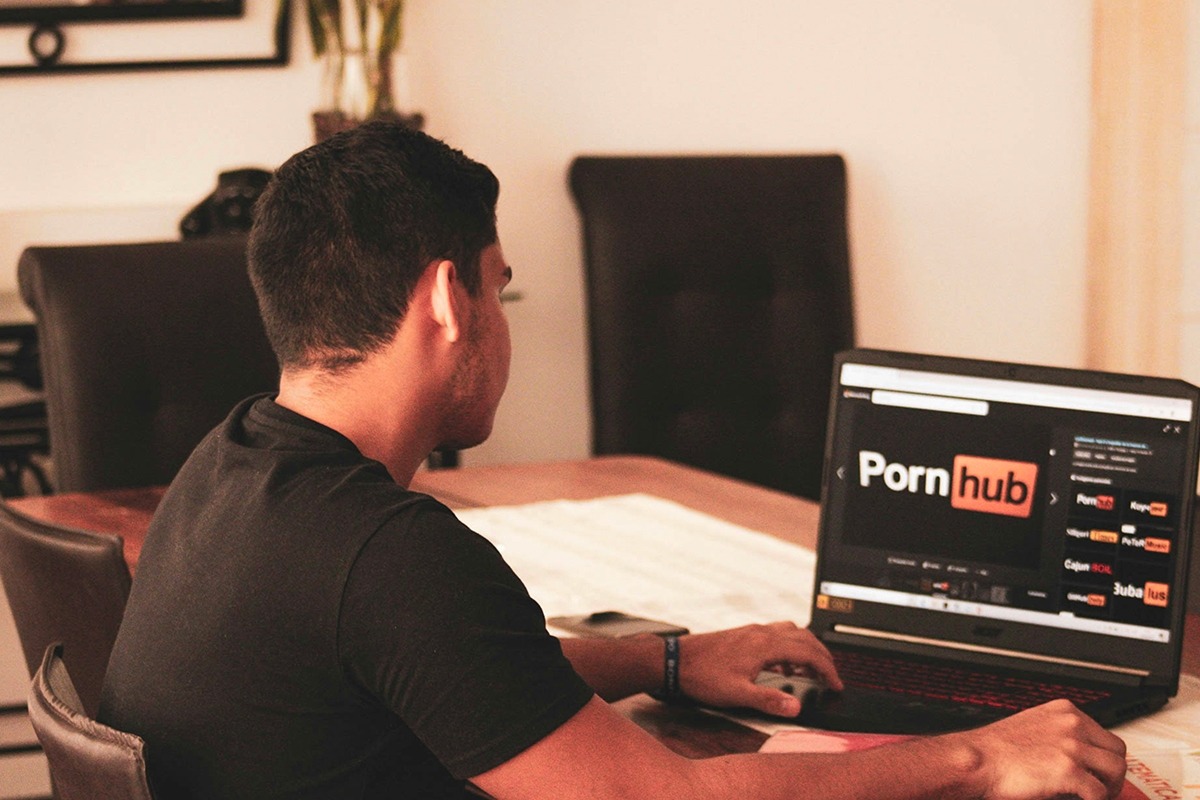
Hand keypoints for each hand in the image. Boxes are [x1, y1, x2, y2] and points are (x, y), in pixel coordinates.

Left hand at [676, 621, 842, 716]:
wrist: (674, 661)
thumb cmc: (702, 675)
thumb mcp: (737, 694)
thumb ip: (769, 700)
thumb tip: (796, 707)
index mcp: (764, 645)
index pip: (808, 652)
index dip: (827, 669)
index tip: (837, 684)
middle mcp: (761, 633)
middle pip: (804, 637)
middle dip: (823, 656)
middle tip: (832, 676)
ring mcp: (752, 631)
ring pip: (791, 632)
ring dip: (806, 648)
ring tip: (811, 670)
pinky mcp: (744, 634)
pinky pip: (776, 634)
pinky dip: (789, 646)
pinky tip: (782, 664)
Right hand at [945, 699, 1126, 799]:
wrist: (976, 760)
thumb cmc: (995, 749)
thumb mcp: (1032, 726)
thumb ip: (1058, 733)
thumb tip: (1077, 754)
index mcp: (1063, 711)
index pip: (1103, 734)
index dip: (1103, 757)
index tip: (1097, 770)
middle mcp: (1072, 724)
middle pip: (1117, 751)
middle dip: (1112, 772)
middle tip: (1102, 786)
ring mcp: (1072, 746)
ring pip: (1116, 771)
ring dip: (1108, 788)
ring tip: (1093, 796)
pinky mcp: (1069, 770)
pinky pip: (1099, 792)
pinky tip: (1078, 799)